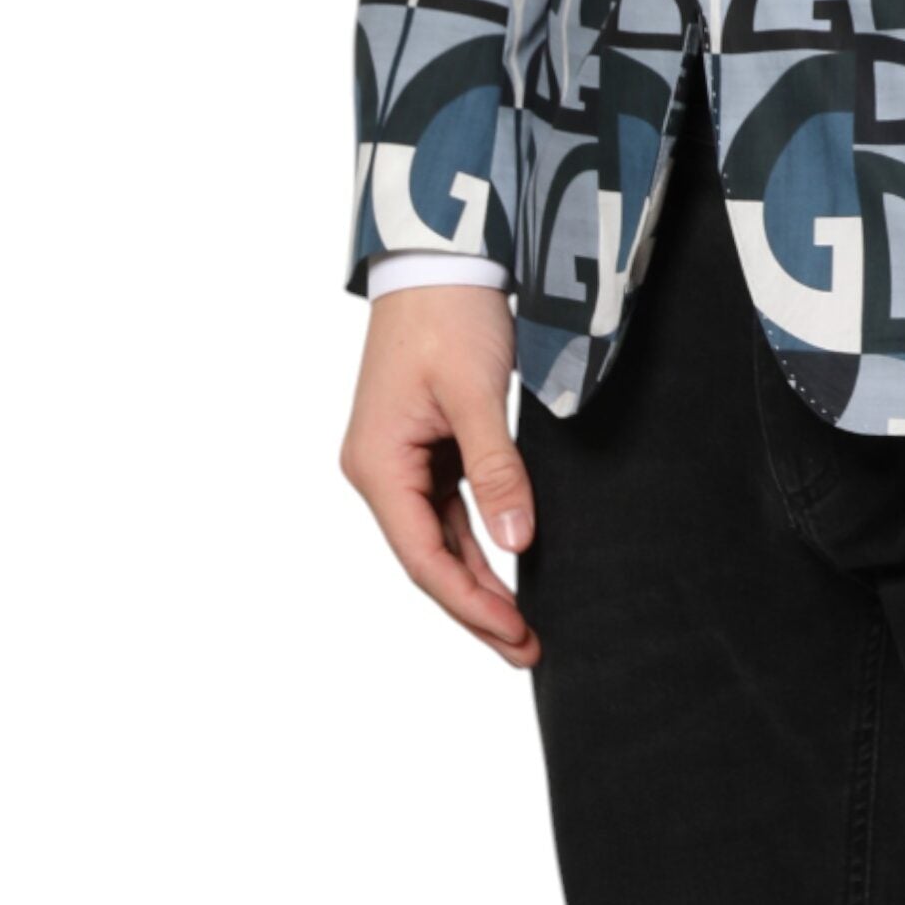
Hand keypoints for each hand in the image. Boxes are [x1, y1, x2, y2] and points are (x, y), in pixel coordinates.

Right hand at [339, 287, 540, 667]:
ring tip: (522, 627)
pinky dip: (476, 540)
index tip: (516, 633)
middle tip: (528, 649)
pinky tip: (506, 569)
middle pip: (428, 559)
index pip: (422, 557)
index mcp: (377, 464)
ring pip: (439, 539)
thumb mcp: (476, 393)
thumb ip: (496, 469)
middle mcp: (379, 470)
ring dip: (479, 580)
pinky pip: (448, 510)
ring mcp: (401, 459)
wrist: (441, 256)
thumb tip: (516, 541)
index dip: (470, 601)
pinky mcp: (425, 445)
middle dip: (476, 607)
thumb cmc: (451, 314)